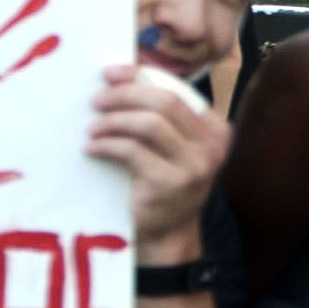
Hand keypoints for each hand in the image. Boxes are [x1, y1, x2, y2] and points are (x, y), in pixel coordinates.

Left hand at [88, 57, 230, 253]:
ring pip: (149, 124)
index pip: (176, 90)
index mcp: (215, 130)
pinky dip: (108, 144)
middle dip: (125, 94)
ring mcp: (195, 166)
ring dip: (114, 121)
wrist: (167, 234)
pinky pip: (133, 151)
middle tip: (96, 98)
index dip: (140, 76)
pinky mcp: (170, 183)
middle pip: (165, 102)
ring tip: (93, 126)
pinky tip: (93, 147)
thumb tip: (119, 78)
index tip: (109, 73)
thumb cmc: (163, 183)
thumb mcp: (171, 146)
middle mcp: (212, 146)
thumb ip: (160, 116)